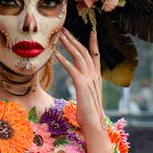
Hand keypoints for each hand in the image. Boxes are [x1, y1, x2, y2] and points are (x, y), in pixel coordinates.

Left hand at [54, 28, 111, 152]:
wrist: (94, 123)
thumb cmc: (88, 112)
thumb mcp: (87, 95)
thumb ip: (85, 86)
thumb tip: (81, 84)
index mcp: (96, 76)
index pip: (95, 54)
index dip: (93, 42)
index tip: (91, 30)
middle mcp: (94, 75)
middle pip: (84, 51)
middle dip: (74, 39)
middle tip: (65, 29)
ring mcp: (88, 79)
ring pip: (78, 56)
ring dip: (68, 45)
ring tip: (59, 36)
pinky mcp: (81, 84)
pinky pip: (72, 69)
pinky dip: (64, 60)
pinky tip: (56, 54)